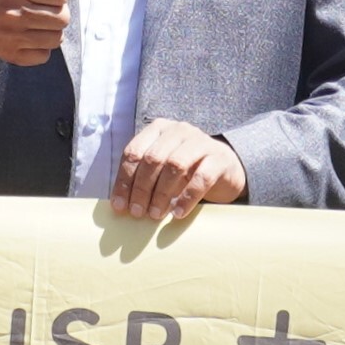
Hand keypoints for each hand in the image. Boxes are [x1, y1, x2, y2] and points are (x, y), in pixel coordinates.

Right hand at [0, 0, 70, 68]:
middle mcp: (12, 12)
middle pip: (62, 17)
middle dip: (53, 7)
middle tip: (35, 0)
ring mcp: (9, 35)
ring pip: (56, 37)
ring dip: (48, 26)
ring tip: (32, 14)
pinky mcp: (9, 54)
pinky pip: (43, 55)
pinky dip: (39, 45)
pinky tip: (25, 31)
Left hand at [105, 118, 249, 225]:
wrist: (225, 168)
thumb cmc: (186, 170)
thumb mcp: (161, 169)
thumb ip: (142, 177)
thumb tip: (119, 204)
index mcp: (158, 129)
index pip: (134, 152)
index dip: (124, 180)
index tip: (120, 206)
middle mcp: (178, 130)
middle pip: (153, 159)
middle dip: (141, 189)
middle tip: (137, 213)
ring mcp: (201, 142)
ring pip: (175, 165)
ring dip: (161, 194)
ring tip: (155, 214)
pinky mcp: (219, 159)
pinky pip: (201, 178)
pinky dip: (187, 198)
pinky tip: (178, 213)